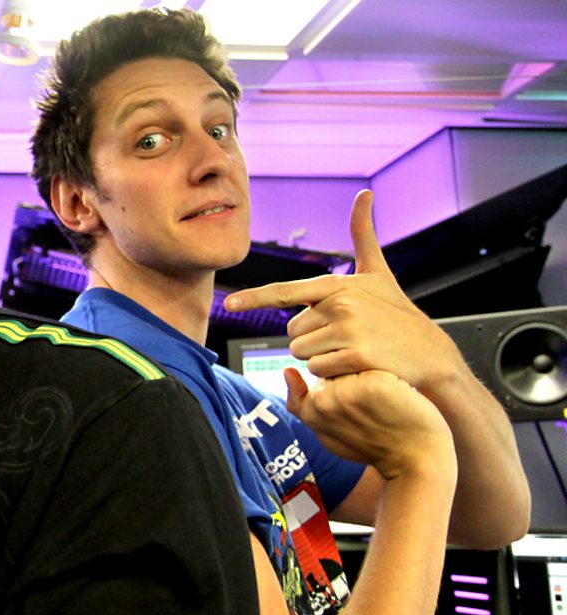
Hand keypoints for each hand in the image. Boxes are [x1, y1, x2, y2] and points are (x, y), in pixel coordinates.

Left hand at [224, 190, 464, 392]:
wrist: (431, 354)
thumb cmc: (397, 313)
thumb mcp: (379, 272)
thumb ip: (363, 235)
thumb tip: (364, 193)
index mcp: (337, 284)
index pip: (285, 292)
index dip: (254, 298)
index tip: (230, 304)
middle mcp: (340, 303)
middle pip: (291, 332)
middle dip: (311, 340)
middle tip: (344, 337)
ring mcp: (348, 329)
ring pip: (301, 353)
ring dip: (320, 358)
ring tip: (351, 349)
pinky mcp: (355, 355)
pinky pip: (318, 370)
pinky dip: (332, 374)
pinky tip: (356, 365)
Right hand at [283, 368, 453, 479]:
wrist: (417, 461)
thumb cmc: (373, 446)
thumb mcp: (327, 433)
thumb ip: (301, 405)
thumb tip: (286, 370)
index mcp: (310, 411)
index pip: (317, 378)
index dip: (342, 393)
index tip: (359, 413)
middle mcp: (325, 400)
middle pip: (334, 367)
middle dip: (353, 380)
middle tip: (374, 408)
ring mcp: (350, 391)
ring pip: (353, 362)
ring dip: (369, 374)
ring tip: (385, 402)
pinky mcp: (376, 383)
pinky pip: (376, 363)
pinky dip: (389, 376)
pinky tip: (398, 395)